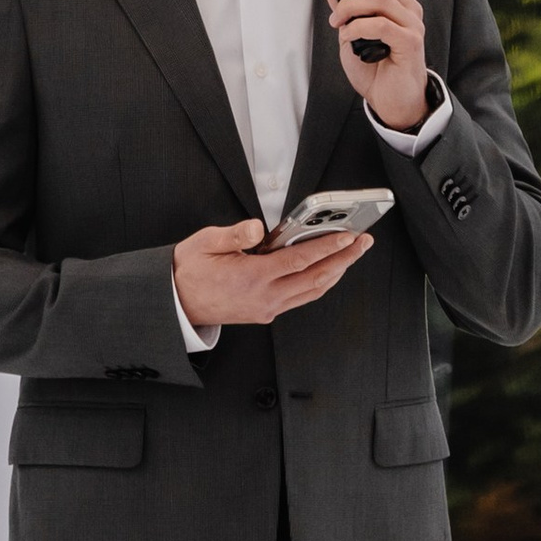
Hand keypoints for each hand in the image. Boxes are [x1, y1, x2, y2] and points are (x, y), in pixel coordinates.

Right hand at [173, 218, 372, 331]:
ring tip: (352, 254)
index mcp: (252, 278)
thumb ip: (234, 235)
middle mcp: (265, 297)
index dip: (328, 247)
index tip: (348, 236)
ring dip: (336, 272)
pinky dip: (320, 282)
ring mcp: (267, 308)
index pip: (300, 260)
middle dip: (344, 259)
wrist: (177, 303)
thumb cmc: (190, 271)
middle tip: (364, 243)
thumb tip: (256, 227)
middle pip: (316, 277)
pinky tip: (328, 270)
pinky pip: (302, 297)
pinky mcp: (266, 312)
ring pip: (313, 290)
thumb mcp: (205, 243)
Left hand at [324, 0, 431, 131]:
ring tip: (337, 23)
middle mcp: (406, 6)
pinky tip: (349, 39)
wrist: (393, 101)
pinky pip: (380, 24)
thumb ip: (347, 7)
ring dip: (348, 7)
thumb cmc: (375, 66)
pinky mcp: (410, 43)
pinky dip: (357, 28)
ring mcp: (411, 23)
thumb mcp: (352, 32)